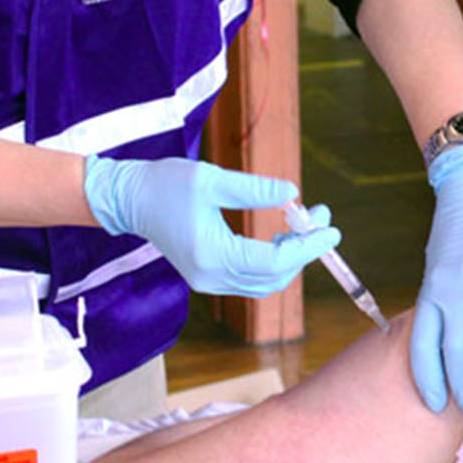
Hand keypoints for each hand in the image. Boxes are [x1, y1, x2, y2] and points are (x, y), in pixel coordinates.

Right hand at [83, 157, 338, 296]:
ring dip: (292, 257)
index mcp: (211, 254)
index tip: (331, 227)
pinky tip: (284, 236)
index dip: (308, 246)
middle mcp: (210, 276)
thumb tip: (294, 192)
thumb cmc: (168, 183)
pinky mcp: (208, 277)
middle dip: (305, 250)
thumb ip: (254, 189)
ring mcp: (208, 282)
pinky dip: (274, 262)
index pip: (274, 261)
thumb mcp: (212, 179)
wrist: (131, 199)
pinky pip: (252, 279)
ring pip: (266, 283)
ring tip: (306, 223)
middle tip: (323, 217)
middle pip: (275, 277)